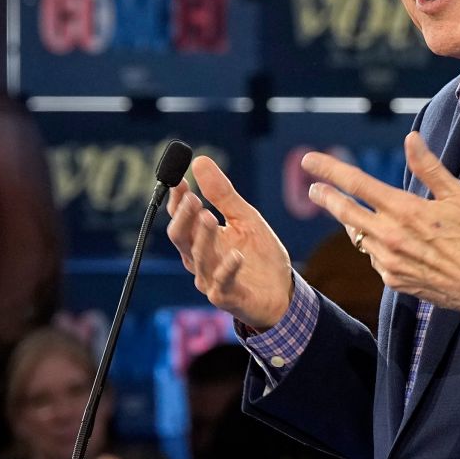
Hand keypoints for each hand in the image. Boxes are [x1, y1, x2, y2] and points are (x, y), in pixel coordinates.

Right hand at [166, 155, 293, 329]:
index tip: (179, 179)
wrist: (282, 291)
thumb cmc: (259, 255)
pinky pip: (222, 283)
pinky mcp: (227, 297)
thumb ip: (222, 194)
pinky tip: (236, 254)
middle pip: (181, 237)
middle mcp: (200, 259)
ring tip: (207, 215)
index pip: (181, 217)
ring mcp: (211, 279)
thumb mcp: (245, 217)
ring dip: (202, 237)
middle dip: (183, 218)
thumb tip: (200, 161)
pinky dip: (227, 268)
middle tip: (191, 198)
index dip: (177, 199)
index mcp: (201, 239)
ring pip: (198, 258)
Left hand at [302, 131, 459, 328]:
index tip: (310, 160)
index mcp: (404, 210)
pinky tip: (386, 240)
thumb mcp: (458, 195)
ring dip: (351, 222)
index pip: (356, 183)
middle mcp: (390, 236)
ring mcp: (389, 261)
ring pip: (358, 236)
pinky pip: (374, 257)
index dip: (330, 169)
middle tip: (313, 188)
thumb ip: (428, 167)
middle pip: (345, 212)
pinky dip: (374, 245)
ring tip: (349, 211)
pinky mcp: (394, 280)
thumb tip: (410, 138)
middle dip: (326, 197)